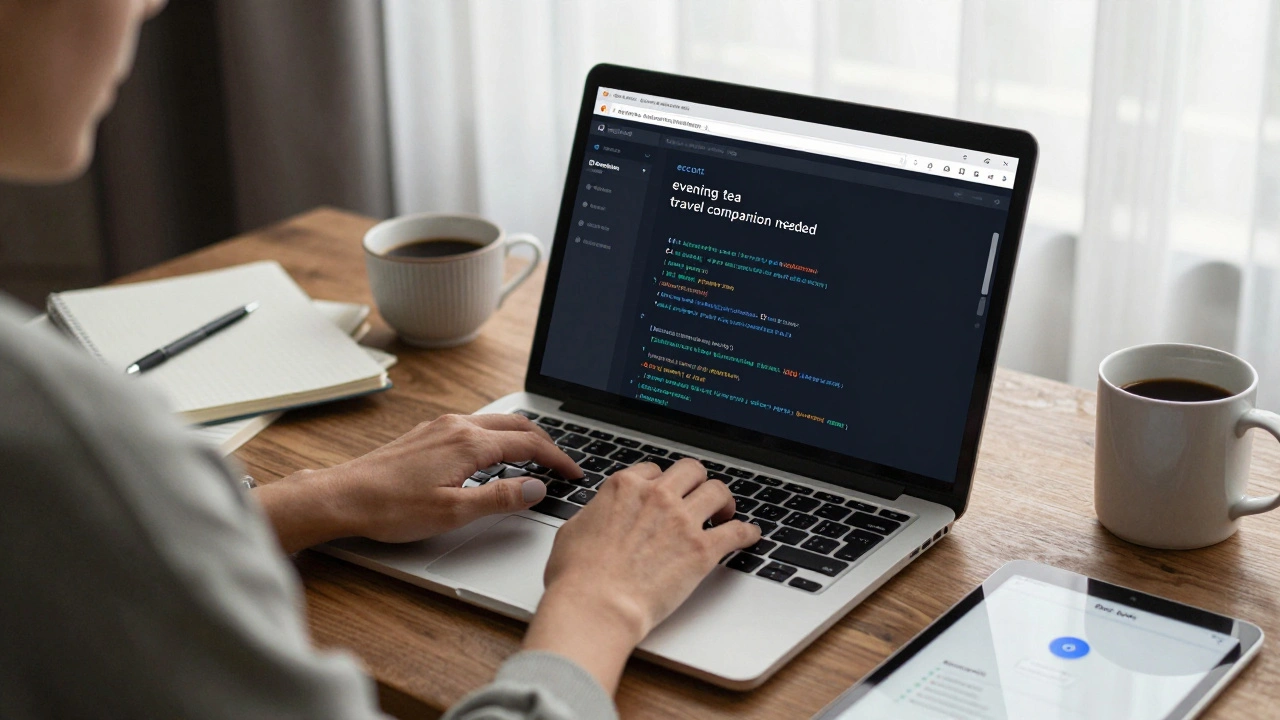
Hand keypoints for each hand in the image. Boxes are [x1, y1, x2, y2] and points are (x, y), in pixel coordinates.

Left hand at [255, 414, 580, 552]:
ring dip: (522, 437)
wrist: (343, 496)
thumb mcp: (453, 512)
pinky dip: (499, 436)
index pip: (529, 445)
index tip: (574, 474)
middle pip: (518, 425)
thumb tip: (536, 488)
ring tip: (538, 459)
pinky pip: (477, 425)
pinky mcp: (428, 432)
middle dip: (547, 443)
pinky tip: (496, 455)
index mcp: (469, 443)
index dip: (558, 460)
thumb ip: (500, 498)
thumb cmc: (390, 508)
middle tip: (563, 465)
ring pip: (497, 422)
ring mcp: (441, 426)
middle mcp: (457, 425)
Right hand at [522, 459, 760, 692]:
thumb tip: (597, 516)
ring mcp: (682, 520)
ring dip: (723, 501)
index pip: (653, 470)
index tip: (666, 493)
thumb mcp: (573, 530)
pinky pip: (736, 531)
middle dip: (697, 482)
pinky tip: (750, 536)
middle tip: (700, 496)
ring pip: (718, 491)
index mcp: (625, 487)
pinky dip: (746, 532)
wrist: (598, 606)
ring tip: (725, 513)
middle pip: (691, 471)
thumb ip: (593, 515)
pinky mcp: (702, 549)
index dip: (661, 482)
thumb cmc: (578, 576)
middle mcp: (657, 496)